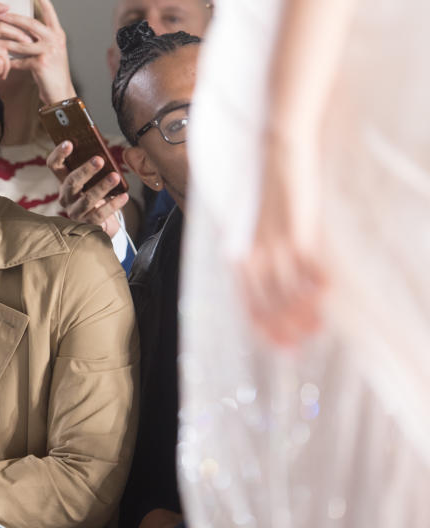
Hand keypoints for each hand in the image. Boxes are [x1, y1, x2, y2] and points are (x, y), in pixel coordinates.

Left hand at [0, 0, 76, 102]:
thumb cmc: (53, 71)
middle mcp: (55, 40)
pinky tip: (4, 62)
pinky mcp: (41, 64)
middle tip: (0, 15)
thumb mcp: (51, 51)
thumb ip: (41, 39)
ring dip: (6, 41)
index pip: (49, 13)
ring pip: (22, 43)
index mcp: (58, 34)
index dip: (42, 2)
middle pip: (31, 24)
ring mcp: (48, 51)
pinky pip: (21, 61)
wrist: (61, 92)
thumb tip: (21, 28)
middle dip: (14, 19)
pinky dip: (11, 62)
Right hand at [48, 141, 129, 235]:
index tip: (69, 143)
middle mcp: (66, 196)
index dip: (59, 154)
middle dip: (85, 170)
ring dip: (102, 186)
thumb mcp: (93, 178)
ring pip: (86, 199)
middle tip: (99, 160)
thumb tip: (104, 152)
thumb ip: (94, 165)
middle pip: (71, 181)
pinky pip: (100, 214)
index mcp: (64, 180)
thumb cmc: (96, 192)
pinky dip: (113, 204)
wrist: (101, 220)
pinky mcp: (87, 223)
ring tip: (115, 177)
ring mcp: (75, 211)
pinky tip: (124, 196)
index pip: (54, 165)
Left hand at [238, 137, 326, 346]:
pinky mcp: (295, 229)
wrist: (275, 148)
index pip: (246, 299)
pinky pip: (307, 265)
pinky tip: (326, 293)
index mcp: (236, 251)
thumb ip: (250, 246)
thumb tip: (256, 268)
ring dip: (303, 312)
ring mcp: (273, 242)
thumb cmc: (262, 183)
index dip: (262, 324)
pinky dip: (316, 282)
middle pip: (266, 302)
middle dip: (283, 327)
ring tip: (317, 327)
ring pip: (287, 291)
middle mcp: (250, 252)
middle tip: (299, 343)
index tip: (277, 343)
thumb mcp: (246, 220)